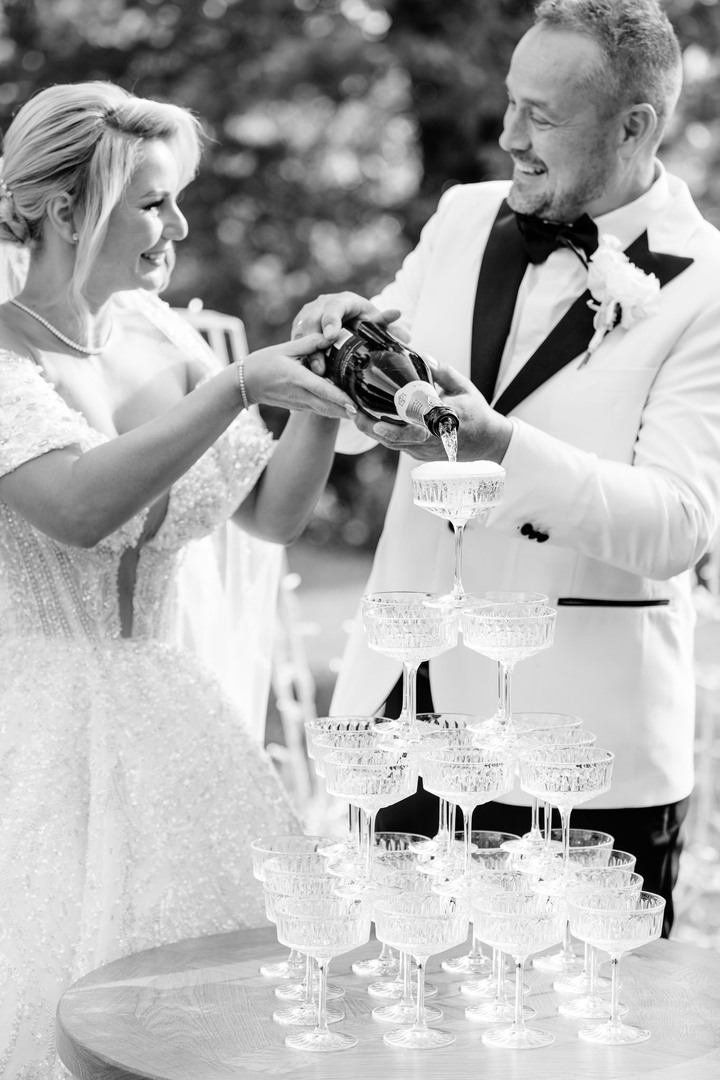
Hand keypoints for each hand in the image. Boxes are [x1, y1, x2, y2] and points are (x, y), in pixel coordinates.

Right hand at [243, 333, 356, 419]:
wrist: (245, 384)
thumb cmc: (263, 363)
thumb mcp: (285, 348)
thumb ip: (309, 343)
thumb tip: (330, 334)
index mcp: (297, 379)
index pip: (323, 390)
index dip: (341, 399)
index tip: (356, 405)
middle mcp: (301, 395)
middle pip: (330, 408)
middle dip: (350, 412)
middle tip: (369, 413)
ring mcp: (300, 404)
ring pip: (327, 412)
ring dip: (344, 414)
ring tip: (364, 413)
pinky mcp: (300, 408)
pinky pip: (321, 410)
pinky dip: (334, 410)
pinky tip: (348, 408)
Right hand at [291, 292, 408, 373]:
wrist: (337, 315)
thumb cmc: (357, 317)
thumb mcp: (370, 319)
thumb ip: (384, 326)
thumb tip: (406, 336)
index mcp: (339, 301)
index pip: (333, 307)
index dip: (330, 320)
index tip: (330, 335)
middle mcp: (318, 307)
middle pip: (311, 323)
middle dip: (313, 346)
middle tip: (320, 367)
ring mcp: (304, 319)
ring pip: (300, 336)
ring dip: (307, 356)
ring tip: (315, 373)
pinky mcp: (296, 332)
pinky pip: (295, 345)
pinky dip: (301, 359)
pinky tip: (307, 375)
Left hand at [348, 359, 513, 462]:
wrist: (488, 443)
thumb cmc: (478, 414)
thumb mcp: (465, 389)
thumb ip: (444, 374)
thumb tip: (425, 357)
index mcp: (444, 424)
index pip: (417, 431)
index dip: (395, 430)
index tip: (377, 423)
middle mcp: (432, 442)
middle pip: (395, 440)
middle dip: (371, 427)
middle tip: (352, 410)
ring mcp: (424, 451)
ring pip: (392, 444)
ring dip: (371, 429)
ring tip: (353, 411)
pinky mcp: (420, 453)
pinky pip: (396, 444)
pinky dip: (381, 432)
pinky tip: (367, 417)